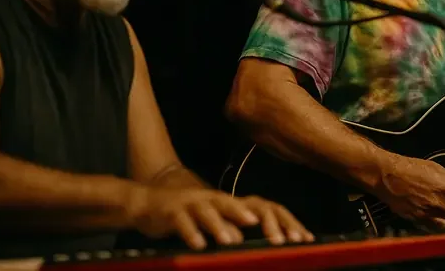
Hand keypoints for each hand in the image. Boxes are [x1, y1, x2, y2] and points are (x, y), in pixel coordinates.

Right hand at [129, 186, 313, 249]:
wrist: (146, 204)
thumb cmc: (186, 215)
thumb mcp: (213, 222)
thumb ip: (232, 229)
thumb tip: (257, 244)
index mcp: (227, 203)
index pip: (261, 208)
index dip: (281, 221)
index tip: (299, 238)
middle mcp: (212, 199)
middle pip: (236, 204)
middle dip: (254, 219)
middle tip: (274, 236)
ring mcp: (191, 203)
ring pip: (208, 211)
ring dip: (220, 226)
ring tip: (232, 241)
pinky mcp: (172, 212)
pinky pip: (182, 222)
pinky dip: (190, 233)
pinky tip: (198, 245)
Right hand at [374, 154, 444, 230]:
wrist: (387, 176)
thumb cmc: (409, 168)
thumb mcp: (432, 166)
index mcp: (444, 188)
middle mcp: (438, 203)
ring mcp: (428, 213)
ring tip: (441, 209)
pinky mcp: (417, 219)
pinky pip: (433, 227)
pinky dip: (436, 223)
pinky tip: (433, 216)